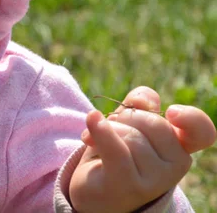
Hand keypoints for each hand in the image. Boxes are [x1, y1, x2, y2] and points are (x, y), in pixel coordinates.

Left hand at [69, 86, 216, 212]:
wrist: (94, 192)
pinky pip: (116, 149)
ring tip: (94, 142)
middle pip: (152, 121)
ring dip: (105, 130)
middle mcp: (176, 166)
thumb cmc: (115, 153)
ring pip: (130, 134)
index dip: (191, 118)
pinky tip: (90, 122)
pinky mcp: (129, 185)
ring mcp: (155, 180)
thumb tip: (144, 101)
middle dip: (123, 118)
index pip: (201, 132)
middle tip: (108, 130)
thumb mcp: (127, 124)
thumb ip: (139, 105)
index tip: (172, 112)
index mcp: (180, 147)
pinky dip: (100, 132)